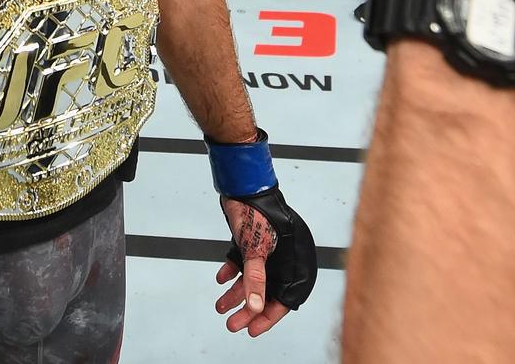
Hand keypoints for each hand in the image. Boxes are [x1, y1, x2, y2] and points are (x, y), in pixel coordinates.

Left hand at [215, 187, 314, 335]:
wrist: (242, 184)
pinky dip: (232, 271)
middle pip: (266, 292)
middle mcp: (282, 258)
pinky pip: (243, 262)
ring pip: (252, 279)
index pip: (284, 299)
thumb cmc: (257, 212)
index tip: (252, 330)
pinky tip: (221, 277)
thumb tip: (255, 308)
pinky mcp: (253, 241)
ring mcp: (267, 250)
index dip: (268, 317)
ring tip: (221, 306)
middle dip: (247, 309)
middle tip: (232, 324)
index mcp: (293, 262)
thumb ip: (255, 281)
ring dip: (236, 293)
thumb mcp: (255, 251)